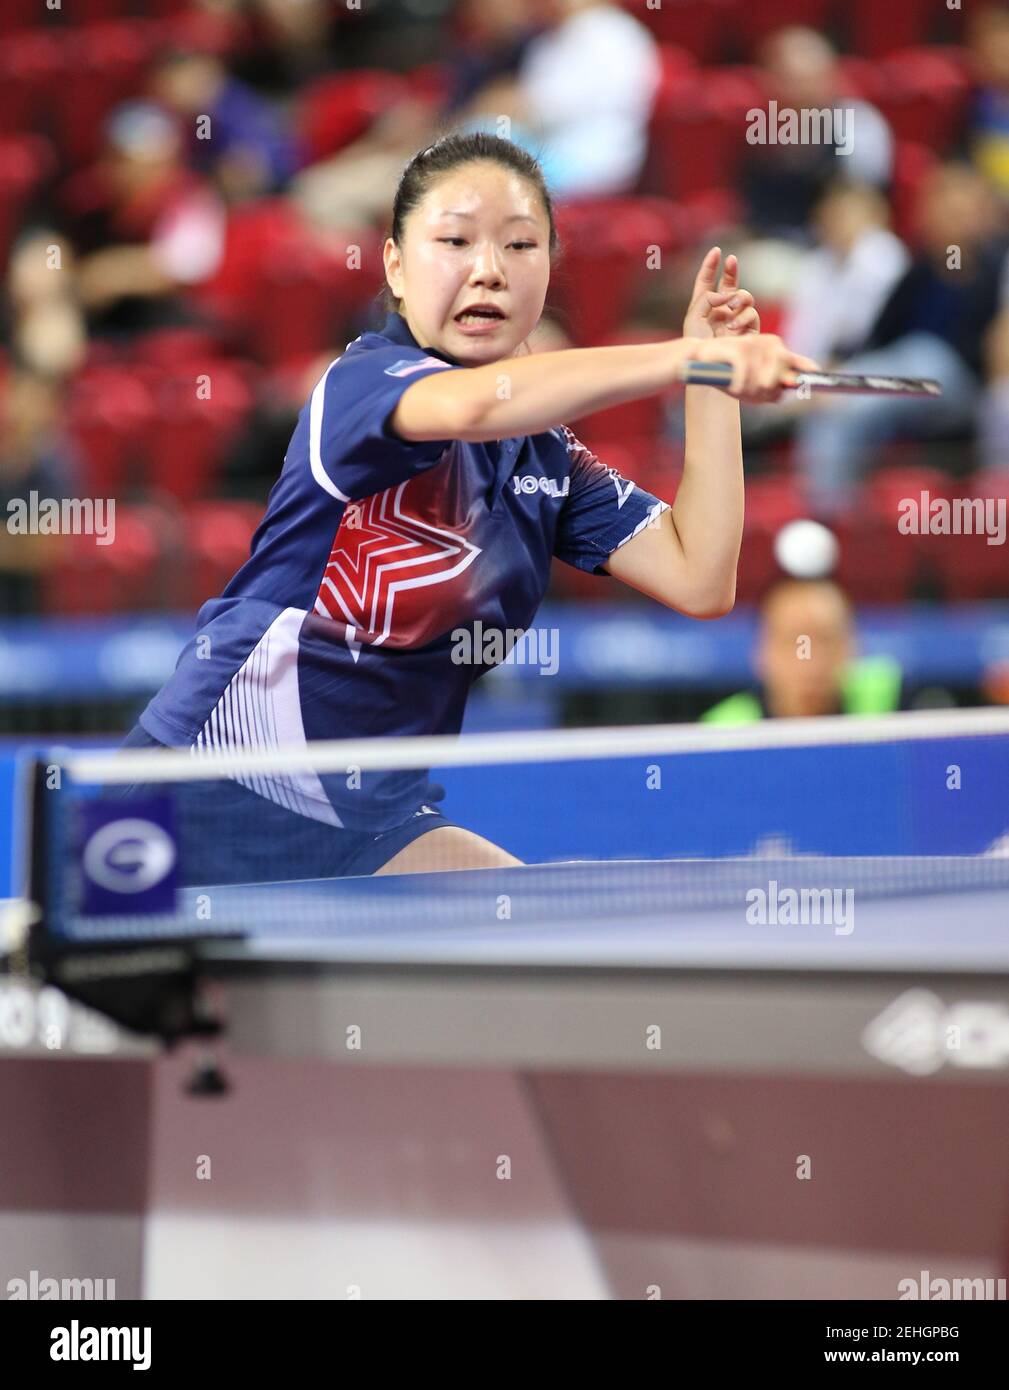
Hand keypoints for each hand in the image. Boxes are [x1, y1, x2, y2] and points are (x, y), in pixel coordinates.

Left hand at [683, 247, 759, 339]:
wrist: (711, 364)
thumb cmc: (697, 344)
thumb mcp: (693, 316)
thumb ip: (706, 298)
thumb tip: (725, 293)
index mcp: (704, 306)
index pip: (707, 281)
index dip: (711, 266)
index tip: (716, 251)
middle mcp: (721, 309)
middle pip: (730, 284)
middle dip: (732, 271)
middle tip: (732, 261)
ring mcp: (736, 318)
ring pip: (744, 296)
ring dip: (739, 299)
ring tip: (731, 308)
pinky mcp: (749, 329)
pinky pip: (751, 314)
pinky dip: (743, 317)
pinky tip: (733, 327)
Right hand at [687, 334, 820, 402]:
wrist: (700, 359)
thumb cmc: (728, 372)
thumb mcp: (752, 383)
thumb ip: (772, 388)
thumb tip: (784, 393)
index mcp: (777, 351)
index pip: (799, 363)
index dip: (807, 372)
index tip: (815, 375)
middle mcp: (771, 344)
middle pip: (779, 381)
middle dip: (763, 392)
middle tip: (748, 393)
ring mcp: (756, 345)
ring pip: (763, 382)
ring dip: (747, 391)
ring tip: (735, 386)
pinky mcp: (741, 349)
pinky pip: (745, 379)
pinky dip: (736, 387)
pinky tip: (729, 385)